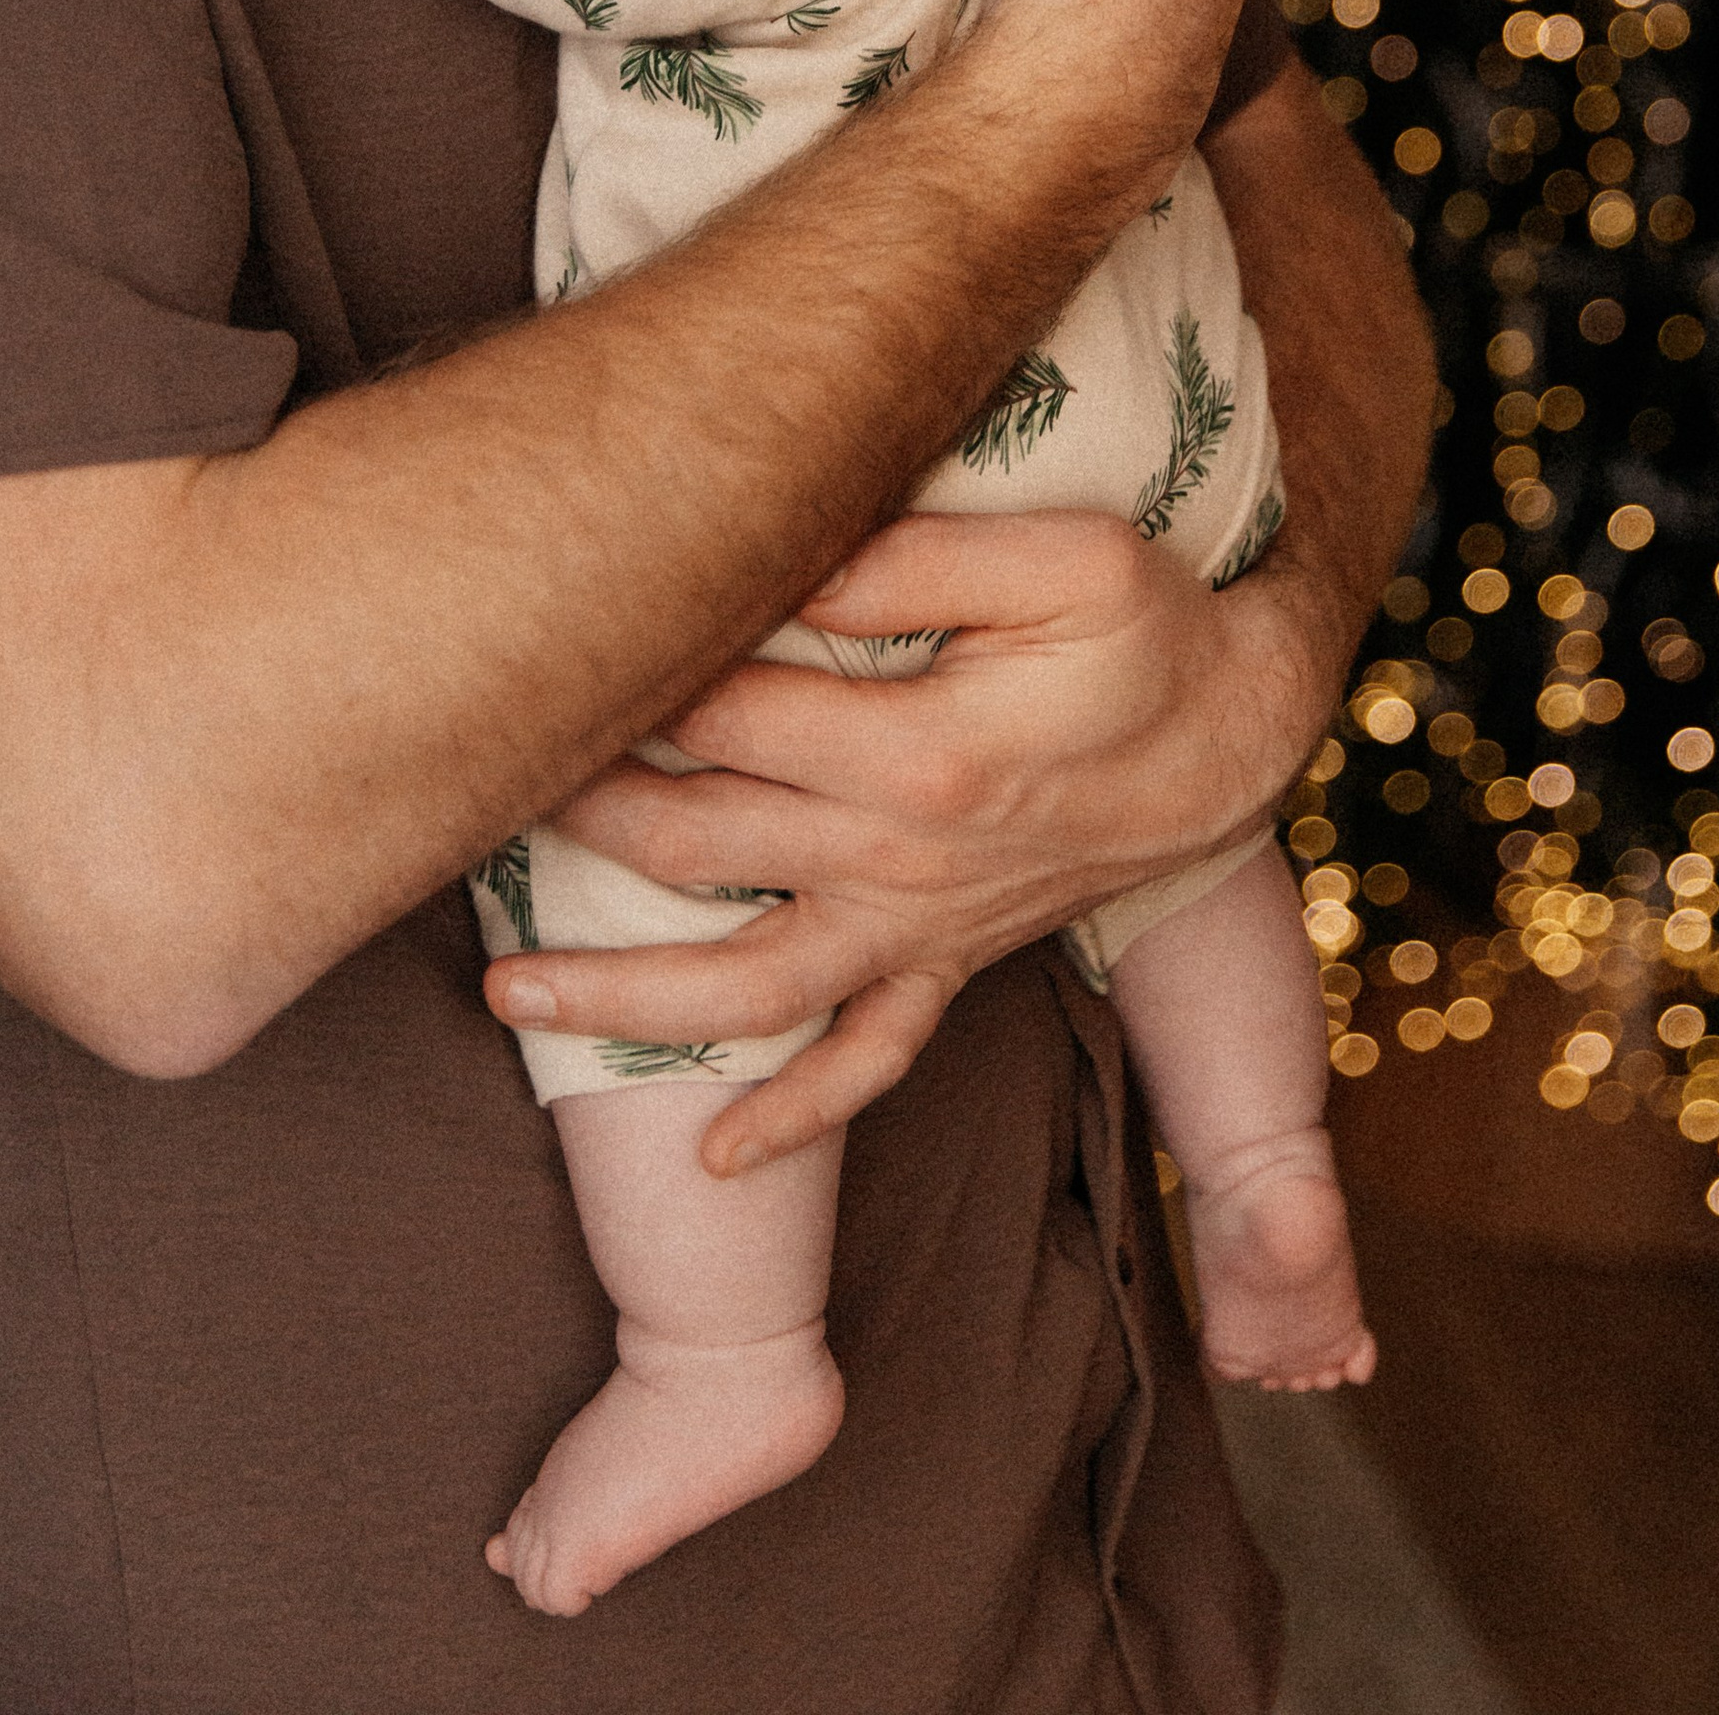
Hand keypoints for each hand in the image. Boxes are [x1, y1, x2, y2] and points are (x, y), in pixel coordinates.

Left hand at [481, 511, 1323, 1174]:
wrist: (1241, 730)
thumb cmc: (1151, 624)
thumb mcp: (1066, 556)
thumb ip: (915, 562)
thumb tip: (780, 565)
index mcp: (922, 754)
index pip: (725, 713)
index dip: (632, 678)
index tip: (548, 645)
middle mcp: (904, 860)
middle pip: (699, 845)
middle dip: (577, 818)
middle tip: (476, 779)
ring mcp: (924, 926)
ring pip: (746, 989)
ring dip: (619, 995)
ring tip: (505, 991)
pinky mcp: (953, 963)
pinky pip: (868, 1067)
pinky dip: (791, 1121)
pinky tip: (713, 1162)